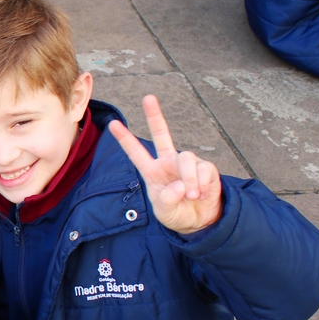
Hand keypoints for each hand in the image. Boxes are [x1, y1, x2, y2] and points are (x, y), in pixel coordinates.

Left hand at [108, 95, 222, 234]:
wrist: (201, 222)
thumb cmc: (178, 213)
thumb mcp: (164, 212)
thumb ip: (166, 200)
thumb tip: (180, 185)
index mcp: (152, 171)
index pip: (136, 153)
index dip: (125, 139)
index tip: (113, 124)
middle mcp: (168, 162)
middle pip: (162, 134)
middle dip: (155, 116)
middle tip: (148, 98)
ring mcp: (187, 164)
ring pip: (187, 158)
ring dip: (189, 179)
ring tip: (191, 195)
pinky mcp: (206, 168)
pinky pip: (204, 169)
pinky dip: (203, 184)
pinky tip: (201, 194)